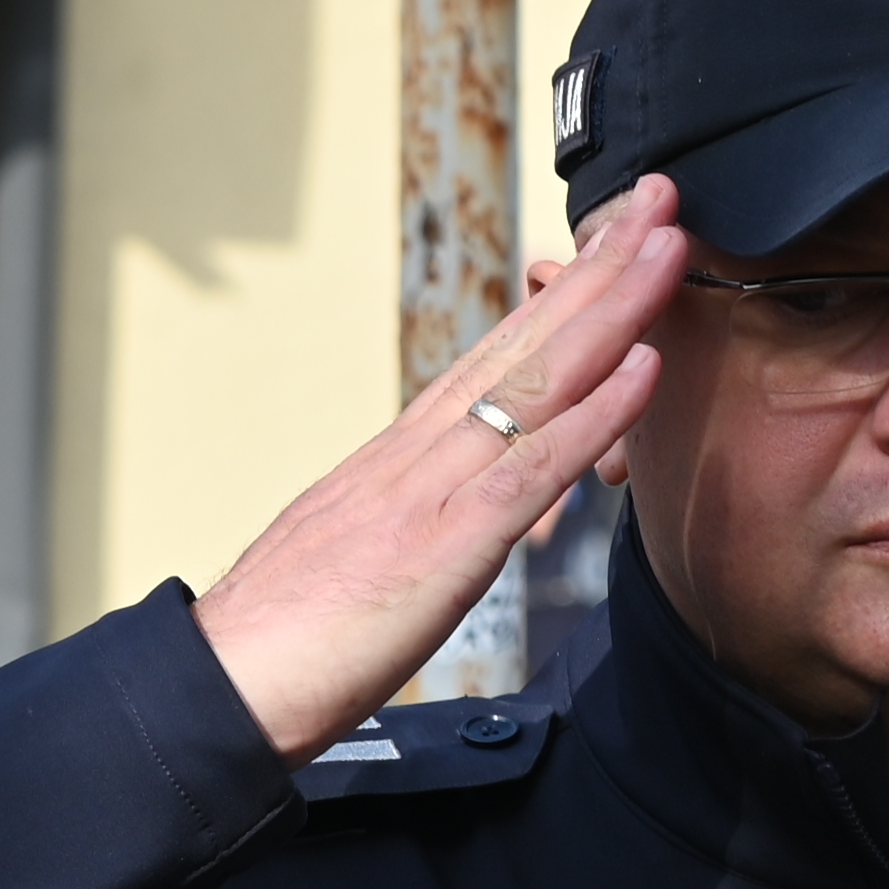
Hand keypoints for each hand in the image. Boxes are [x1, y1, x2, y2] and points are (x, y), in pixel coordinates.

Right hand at [193, 178, 690, 756]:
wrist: (220, 690)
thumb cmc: (274, 651)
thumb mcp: (349, 567)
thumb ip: (404, 533)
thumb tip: (451, 525)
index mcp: (391, 463)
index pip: (487, 361)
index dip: (551, 301)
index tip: (602, 247)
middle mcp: (413, 457)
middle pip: (518, 345)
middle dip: (593, 269)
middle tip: (657, 198)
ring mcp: (429, 492)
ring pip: (535, 382)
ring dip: (611, 309)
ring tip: (667, 247)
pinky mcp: (446, 546)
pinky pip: (533, 466)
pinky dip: (595, 411)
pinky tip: (643, 365)